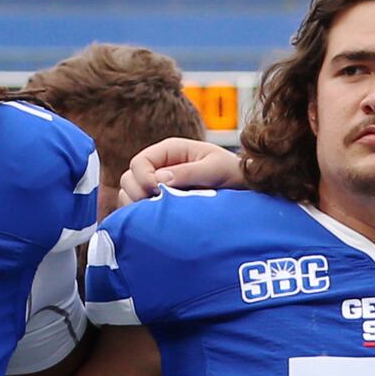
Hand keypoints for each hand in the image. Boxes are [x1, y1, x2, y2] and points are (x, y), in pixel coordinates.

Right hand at [118, 137, 242, 208]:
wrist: (245, 190)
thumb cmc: (233, 174)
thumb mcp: (216, 169)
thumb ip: (190, 172)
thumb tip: (160, 179)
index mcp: (170, 151)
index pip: (139, 162)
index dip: (143, 178)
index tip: (158, 192)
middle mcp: (159, 166)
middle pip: (129, 179)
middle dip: (137, 194)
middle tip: (156, 208)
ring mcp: (157, 186)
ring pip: (129, 196)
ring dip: (137, 208)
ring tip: (158, 216)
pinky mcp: (159, 204)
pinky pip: (138, 211)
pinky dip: (141, 218)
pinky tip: (155, 224)